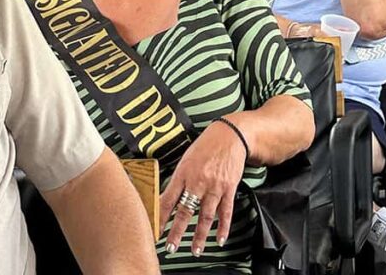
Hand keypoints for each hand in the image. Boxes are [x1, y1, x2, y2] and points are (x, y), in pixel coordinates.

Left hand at [159, 120, 246, 255]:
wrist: (230, 135)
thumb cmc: (206, 145)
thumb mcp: (187, 159)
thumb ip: (179, 179)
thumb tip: (167, 198)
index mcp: (184, 172)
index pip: (169, 198)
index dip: (161, 216)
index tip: (155, 230)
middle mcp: (198, 181)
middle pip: (185, 211)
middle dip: (177, 232)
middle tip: (171, 247)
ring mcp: (214, 186)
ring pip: (205, 216)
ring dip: (199, 235)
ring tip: (195, 250)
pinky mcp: (229, 188)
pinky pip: (225, 211)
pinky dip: (223, 227)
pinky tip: (219, 238)